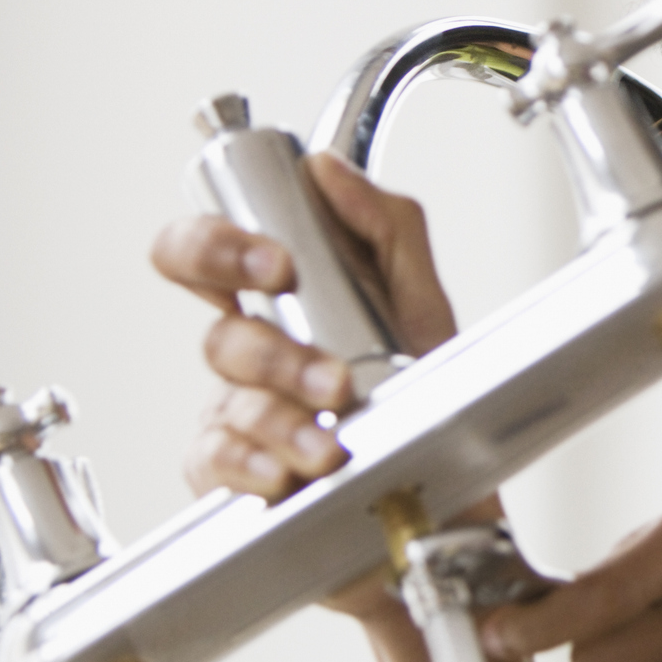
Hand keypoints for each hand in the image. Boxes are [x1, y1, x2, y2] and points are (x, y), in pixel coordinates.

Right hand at [151, 151, 457, 503]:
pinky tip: (285, 473)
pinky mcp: (240, 477)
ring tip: (335, 442)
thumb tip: (327, 169)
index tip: (278, 265)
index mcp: (281, 305)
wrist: (455, 492)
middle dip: (272, 354)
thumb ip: (386, 227)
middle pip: (218, 337)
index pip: (206, 253)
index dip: (218, 247)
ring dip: (285, 420)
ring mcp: (240, 417)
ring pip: (233, 405)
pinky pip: (217, 463)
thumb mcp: (425, 305)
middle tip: (329, 375)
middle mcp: (253, 357)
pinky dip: (252, 467)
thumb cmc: (429, 399)